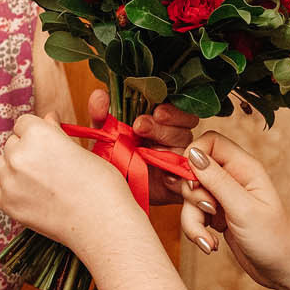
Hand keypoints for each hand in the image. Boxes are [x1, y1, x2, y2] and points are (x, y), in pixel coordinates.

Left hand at [0, 111, 140, 251]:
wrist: (102, 224)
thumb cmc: (100, 186)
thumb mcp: (81, 150)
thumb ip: (56, 134)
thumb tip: (47, 119)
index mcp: (38, 134)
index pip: (23, 123)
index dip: (36, 132)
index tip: (46, 144)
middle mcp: (19, 154)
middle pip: (11, 143)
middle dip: (26, 150)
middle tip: (47, 166)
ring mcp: (10, 180)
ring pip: (1, 165)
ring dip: (14, 169)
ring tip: (40, 181)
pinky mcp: (6, 204)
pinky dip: (10, 190)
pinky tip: (32, 195)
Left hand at [87, 88, 199, 203]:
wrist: (116, 195)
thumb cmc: (115, 162)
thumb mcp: (105, 137)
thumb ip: (102, 116)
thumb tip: (100, 95)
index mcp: (161, 124)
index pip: (180, 111)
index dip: (173, 110)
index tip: (157, 111)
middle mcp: (175, 139)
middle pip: (185, 127)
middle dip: (162, 126)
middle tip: (140, 126)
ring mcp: (180, 160)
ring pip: (187, 148)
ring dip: (167, 146)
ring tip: (149, 151)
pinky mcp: (182, 183)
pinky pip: (189, 175)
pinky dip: (177, 175)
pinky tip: (164, 176)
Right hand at [175, 132, 289, 289]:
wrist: (284, 271)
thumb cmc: (274, 239)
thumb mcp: (243, 209)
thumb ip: (217, 180)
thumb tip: (193, 154)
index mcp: (245, 167)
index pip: (210, 142)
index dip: (193, 156)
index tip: (191, 181)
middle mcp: (233, 178)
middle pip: (194, 171)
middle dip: (192, 196)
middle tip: (210, 212)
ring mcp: (224, 197)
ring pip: (191, 197)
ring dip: (193, 221)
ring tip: (209, 242)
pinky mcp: (217, 216)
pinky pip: (194, 215)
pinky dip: (196, 231)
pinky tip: (211, 245)